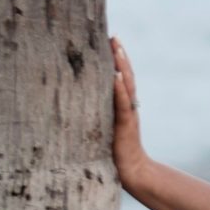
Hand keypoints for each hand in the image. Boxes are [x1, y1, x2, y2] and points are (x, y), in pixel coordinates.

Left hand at [110, 38, 147, 189]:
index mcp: (123, 107)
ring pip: (126, 85)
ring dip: (121, 65)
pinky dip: (119, 89)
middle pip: (126, 76)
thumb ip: (97, 117)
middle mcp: (128, 107)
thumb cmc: (114, 155)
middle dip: (120, 55)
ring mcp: (128, 115)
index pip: (121, 78)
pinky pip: (123, 104)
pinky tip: (114, 76)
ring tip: (116, 47)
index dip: (117, 60)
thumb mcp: (103, 130)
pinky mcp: (125, 125)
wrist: (133, 173)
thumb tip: (77, 106)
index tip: (109, 41)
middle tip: (113, 36)